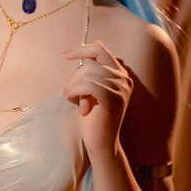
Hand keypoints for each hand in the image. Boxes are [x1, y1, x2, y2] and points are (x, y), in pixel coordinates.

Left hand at [62, 39, 134, 155]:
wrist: (99, 142)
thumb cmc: (92, 117)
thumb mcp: (90, 90)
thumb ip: (92, 72)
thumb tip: (91, 48)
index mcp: (120, 74)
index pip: (101, 50)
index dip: (82, 49)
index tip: (65, 55)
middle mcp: (124, 79)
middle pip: (91, 64)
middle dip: (75, 78)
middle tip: (70, 95)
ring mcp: (121, 90)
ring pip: (89, 75)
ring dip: (75, 88)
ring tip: (76, 103)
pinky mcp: (115, 101)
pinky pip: (91, 85)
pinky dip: (77, 91)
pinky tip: (71, 99)